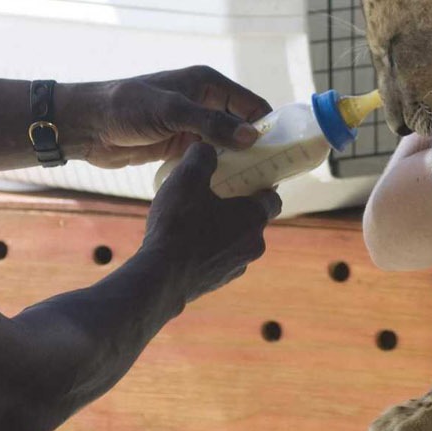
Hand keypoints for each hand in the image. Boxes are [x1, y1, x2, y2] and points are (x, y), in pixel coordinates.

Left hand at [56, 65, 268, 167]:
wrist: (87, 125)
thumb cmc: (126, 108)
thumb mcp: (172, 112)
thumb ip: (212, 123)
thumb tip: (252, 137)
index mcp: (208, 84)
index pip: (252, 104)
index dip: (268, 126)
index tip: (283, 152)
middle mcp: (204, 102)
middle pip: (242, 126)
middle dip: (256, 147)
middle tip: (271, 175)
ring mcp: (191, 125)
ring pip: (226, 144)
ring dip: (237, 161)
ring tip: (253, 187)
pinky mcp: (178, 145)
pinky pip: (207, 158)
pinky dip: (217, 170)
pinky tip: (226, 190)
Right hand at [144, 142, 279, 298]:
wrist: (159, 279)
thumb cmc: (178, 226)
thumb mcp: (187, 178)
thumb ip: (201, 156)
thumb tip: (206, 146)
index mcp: (254, 218)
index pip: (272, 198)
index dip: (260, 185)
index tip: (245, 176)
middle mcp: (252, 245)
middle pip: (252, 220)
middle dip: (237, 207)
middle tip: (214, 194)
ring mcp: (235, 268)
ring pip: (235, 242)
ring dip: (221, 230)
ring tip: (194, 219)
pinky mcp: (216, 283)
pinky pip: (217, 260)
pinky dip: (207, 250)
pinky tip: (183, 243)